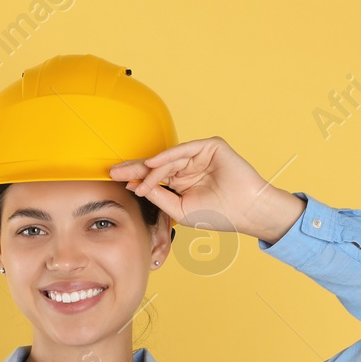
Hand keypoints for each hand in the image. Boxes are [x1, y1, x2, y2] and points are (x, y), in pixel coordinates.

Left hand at [110, 136, 305, 243]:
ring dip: (151, 170)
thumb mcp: (179, 210)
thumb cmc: (217, 214)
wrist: (245, 211)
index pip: (154, 177)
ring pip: (168, 159)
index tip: (117, 180)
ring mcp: (199, 155)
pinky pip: (184, 150)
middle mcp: (188, 166)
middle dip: (135, 167)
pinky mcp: (210, 147)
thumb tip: (137, 186)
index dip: (136, 177)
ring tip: (137, 178)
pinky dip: (168, 156)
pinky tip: (153, 164)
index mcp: (181, 181)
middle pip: (157, 164)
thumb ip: (159, 197)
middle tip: (114, 170)